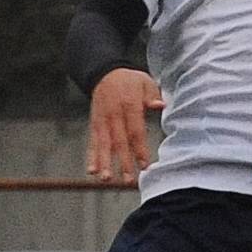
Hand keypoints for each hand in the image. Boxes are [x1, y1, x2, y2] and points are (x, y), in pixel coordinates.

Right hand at [86, 69, 163, 183]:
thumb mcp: (144, 82)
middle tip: (129, 180)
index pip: (135, 131)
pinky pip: (92, 142)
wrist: (104, 72)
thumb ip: (152, 96)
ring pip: (103, 144)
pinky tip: (92, 170)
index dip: (139, 149)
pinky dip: (91, 156)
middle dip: (124, 162)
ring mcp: (102, 121)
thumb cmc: (130, 80)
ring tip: (106, 179)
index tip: (145, 166)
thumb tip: (160, 105)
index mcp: (128, 105)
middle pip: (119, 142)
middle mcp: (113, 115)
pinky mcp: (94, 124)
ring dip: (105, 163)